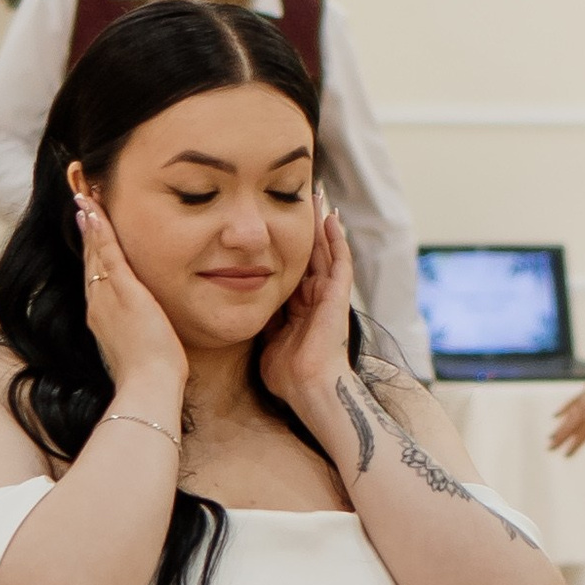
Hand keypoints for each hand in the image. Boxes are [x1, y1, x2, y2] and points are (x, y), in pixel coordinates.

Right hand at [66, 173, 188, 412]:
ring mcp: (107, 297)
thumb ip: (136, 333)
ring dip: (89, 221)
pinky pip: (108, 255)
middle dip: (86, 229)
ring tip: (83, 194)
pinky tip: (94, 211)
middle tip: (80, 199)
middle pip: (90, 258)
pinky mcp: (123, 293)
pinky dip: (100, 232)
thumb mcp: (138, 348)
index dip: (91, 249)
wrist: (147, 387)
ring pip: (96, 252)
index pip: (95, 275)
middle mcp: (97, 304)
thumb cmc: (149, 376)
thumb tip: (144, 329)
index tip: (88, 227)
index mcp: (101, 316)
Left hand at [260, 205, 357, 429]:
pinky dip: (336, 239)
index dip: (284, 249)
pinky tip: (331, 218)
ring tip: (318, 198)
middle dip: (305, 229)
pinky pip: (340, 261)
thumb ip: (261, 323)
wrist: (308, 386)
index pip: (291, 270)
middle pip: (310, 255)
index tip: (274, 227)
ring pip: (325, 252)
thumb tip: (244, 306)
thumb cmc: (287, 375)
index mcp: (298, 310)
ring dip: (321, 225)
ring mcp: (328, 296)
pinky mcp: (339, 295)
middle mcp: (315, 299)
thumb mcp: (266, 342)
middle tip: (301, 200)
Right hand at [551, 344, 584, 456]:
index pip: (581, 437)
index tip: (565, 455)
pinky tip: (555, 416)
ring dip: (559, 428)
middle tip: (549, 449)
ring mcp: (581, 402)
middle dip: (559, 439)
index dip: (573, 447)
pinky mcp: (582, 394)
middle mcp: (584, 412)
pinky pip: (569, 404)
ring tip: (550, 437)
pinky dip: (562, 410)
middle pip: (569, 428)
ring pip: (567, 418)